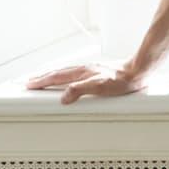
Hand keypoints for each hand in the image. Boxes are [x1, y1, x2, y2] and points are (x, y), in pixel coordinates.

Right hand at [25, 60, 147, 104]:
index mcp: (81, 73)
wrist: (139, 72)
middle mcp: (84, 70)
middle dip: (43, 78)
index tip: (29, 85)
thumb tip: (63, 98)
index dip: (41, 82)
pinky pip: (75, 75)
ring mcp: (91, 71)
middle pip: (58, 74)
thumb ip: (80, 90)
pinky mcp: (98, 73)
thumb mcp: (100, 87)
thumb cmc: (122, 80)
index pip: (56, 78)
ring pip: (66, 73)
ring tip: (45, 80)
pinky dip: (66, 78)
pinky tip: (70, 81)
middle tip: (30, 82)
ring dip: (53, 77)